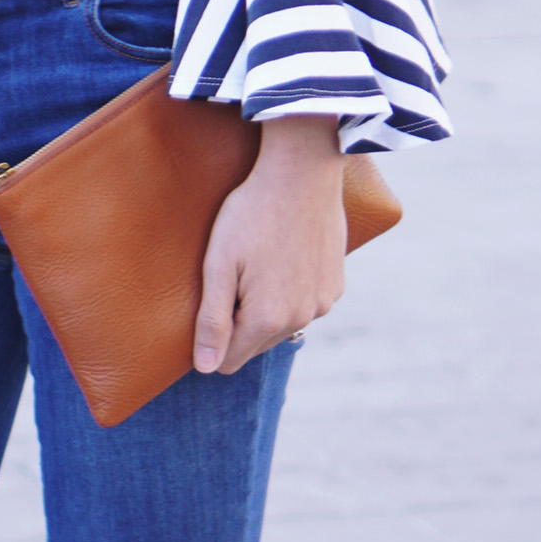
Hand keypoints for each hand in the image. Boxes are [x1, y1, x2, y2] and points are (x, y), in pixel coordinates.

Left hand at [194, 116, 346, 376]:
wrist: (302, 172)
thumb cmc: (251, 213)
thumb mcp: (219, 263)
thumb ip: (212, 320)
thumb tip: (204, 369)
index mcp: (266, 318)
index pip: (228, 360)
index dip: (212, 337)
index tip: (209, 303)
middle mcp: (300, 319)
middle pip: (255, 344)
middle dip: (239, 321)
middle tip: (232, 274)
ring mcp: (322, 303)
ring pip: (281, 325)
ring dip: (266, 307)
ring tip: (258, 262)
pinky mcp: (336, 285)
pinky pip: (305, 304)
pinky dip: (291, 291)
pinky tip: (283, 258)